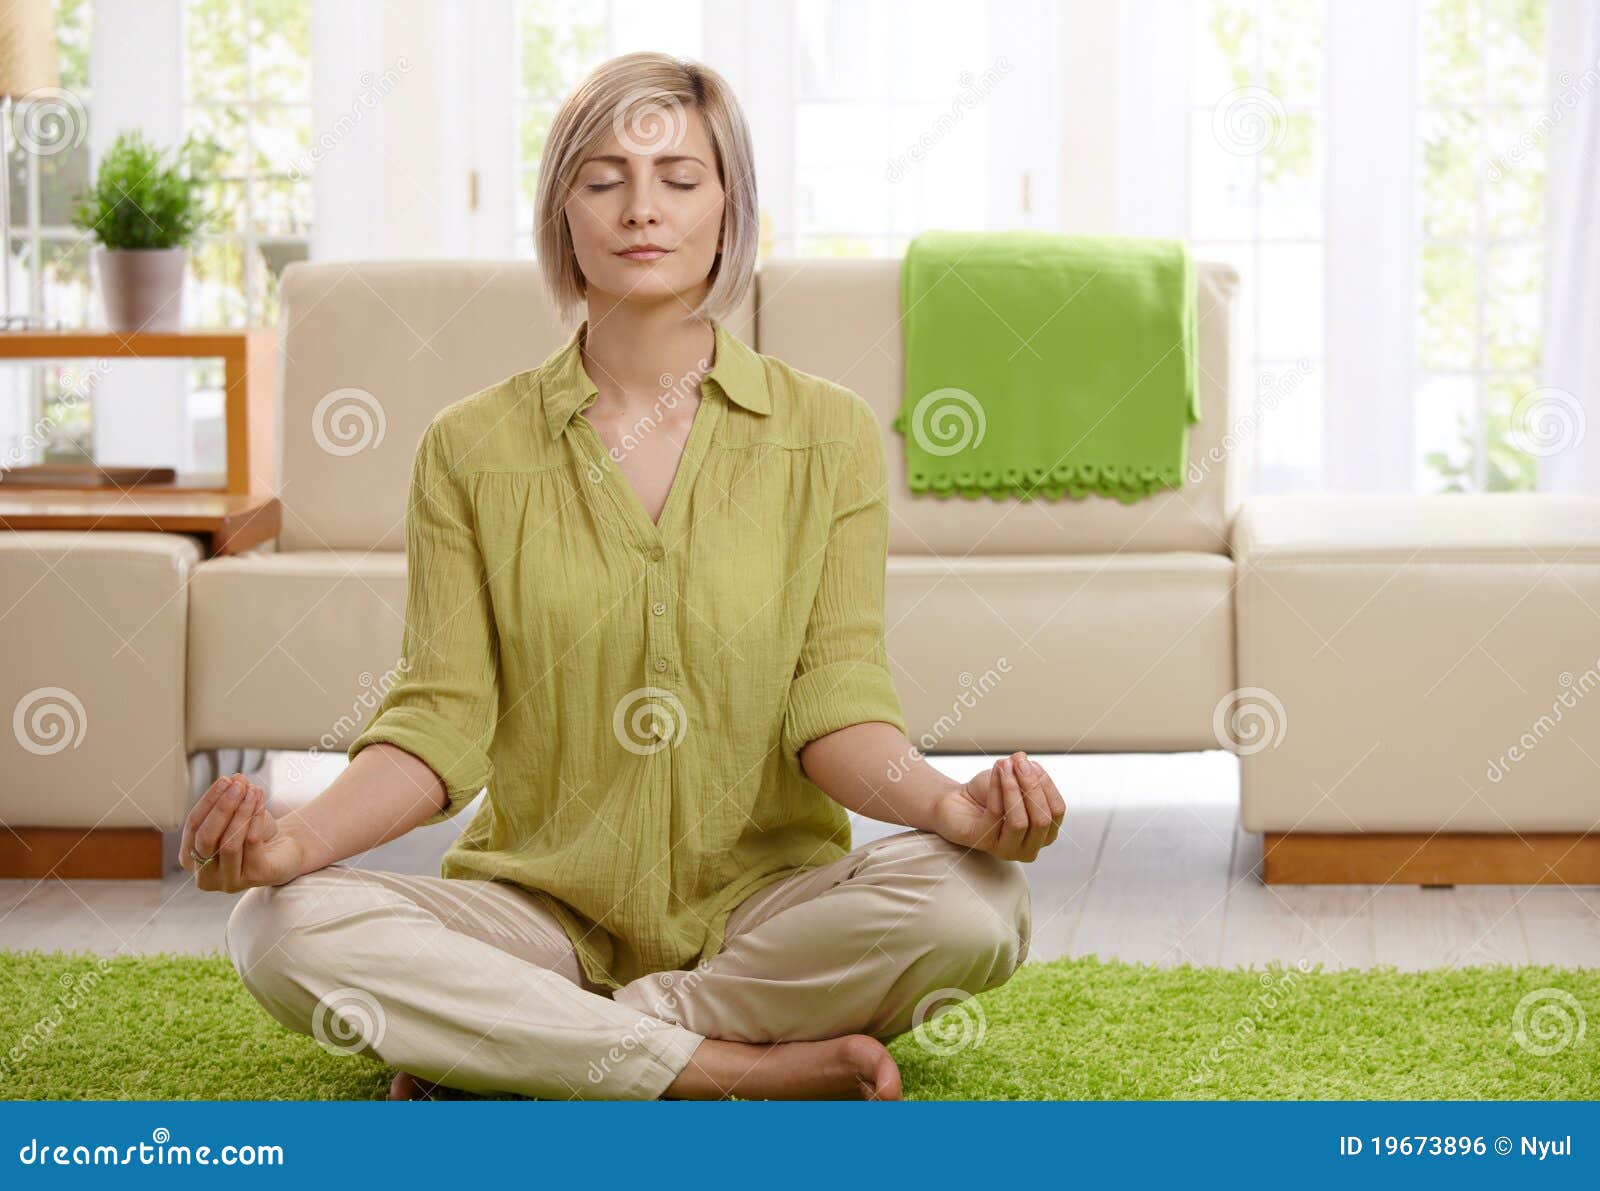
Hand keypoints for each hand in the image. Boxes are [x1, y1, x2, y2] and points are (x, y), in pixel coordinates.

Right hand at [179, 773, 303, 891]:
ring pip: (228, 843)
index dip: (208, 801)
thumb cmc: (254, 834)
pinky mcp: (254, 879)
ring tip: (254, 790)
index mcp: (190, 859)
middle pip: (206, 838)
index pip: (192, 826)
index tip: (225, 780)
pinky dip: (256, 819)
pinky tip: (261, 803)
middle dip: (222, 807)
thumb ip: (232, 798)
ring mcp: (229, 882)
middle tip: (239, 785)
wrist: (286, 853)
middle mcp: (205, 877)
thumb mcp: (239, 814)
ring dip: (241, 812)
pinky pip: (251, 845)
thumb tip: (234, 778)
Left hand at [930, 751, 1064, 861]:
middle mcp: (1029, 848)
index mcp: (1045, 834)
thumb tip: (1023, 758)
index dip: (1046, 785)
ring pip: (1020, 821)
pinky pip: (995, 816)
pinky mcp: (984, 844)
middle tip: (1019, 762)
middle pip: (1042, 819)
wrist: (956, 803)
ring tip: (1005, 765)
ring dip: (1013, 788)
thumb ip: (1023, 772)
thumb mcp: (1013, 781)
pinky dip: (997, 788)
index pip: (1057, 811)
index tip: (1031, 763)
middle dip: (1031, 786)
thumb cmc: (988, 795)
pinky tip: (995, 772)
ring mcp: (1007, 850)